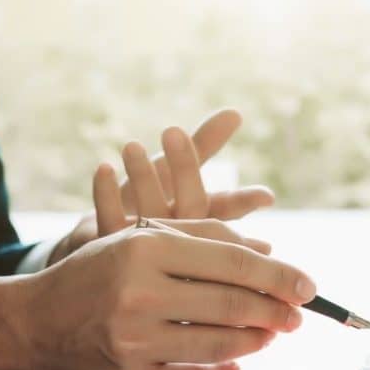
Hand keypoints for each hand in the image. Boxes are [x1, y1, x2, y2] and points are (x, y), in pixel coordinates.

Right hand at [0, 221, 317, 369]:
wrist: (32, 323)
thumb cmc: (97, 273)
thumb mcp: (142, 237)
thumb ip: (205, 238)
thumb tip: (268, 253)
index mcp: (147, 248)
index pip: (233, 262)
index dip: (279, 276)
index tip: (308, 286)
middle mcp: (140, 292)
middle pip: (232, 304)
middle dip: (276, 312)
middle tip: (296, 316)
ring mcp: (134, 339)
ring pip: (219, 344)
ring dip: (255, 341)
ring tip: (269, 334)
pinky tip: (237, 361)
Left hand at [49, 109, 275, 263]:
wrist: (109, 257)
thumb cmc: (152, 204)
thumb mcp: (178, 172)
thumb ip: (205, 143)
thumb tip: (234, 112)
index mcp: (202, 220)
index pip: (229, 210)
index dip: (245, 203)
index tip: (267, 197)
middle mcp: (180, 236)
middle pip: (191, 207)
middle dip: (184, 168)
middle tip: (174, 130)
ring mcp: (149, 246)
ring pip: (151, 213)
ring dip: (141, 177)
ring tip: (131, 145)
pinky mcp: (113, 249)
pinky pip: (110, 220)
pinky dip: (106, 193)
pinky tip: (103, 167)